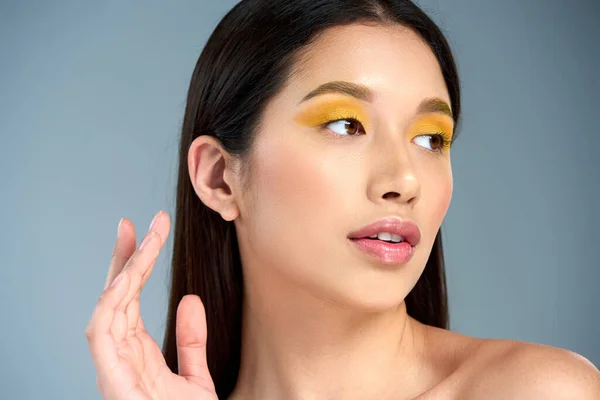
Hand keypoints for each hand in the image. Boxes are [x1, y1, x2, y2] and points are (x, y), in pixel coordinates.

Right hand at [86, 211, 217, 398]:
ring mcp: (114, 369)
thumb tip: (188, 300)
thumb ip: (192, 342)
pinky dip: (109, 305)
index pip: (130, 301)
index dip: (134, 265)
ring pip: (108, 309)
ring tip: (139, 240)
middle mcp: (121, 358)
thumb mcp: (196, 379)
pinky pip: (102, 336)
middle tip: (135, 223)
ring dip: (123, 272)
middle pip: (116, 298)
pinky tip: (125, 279)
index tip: (145, 232)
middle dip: (124, 258)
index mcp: (137, 355)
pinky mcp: (113, 381)